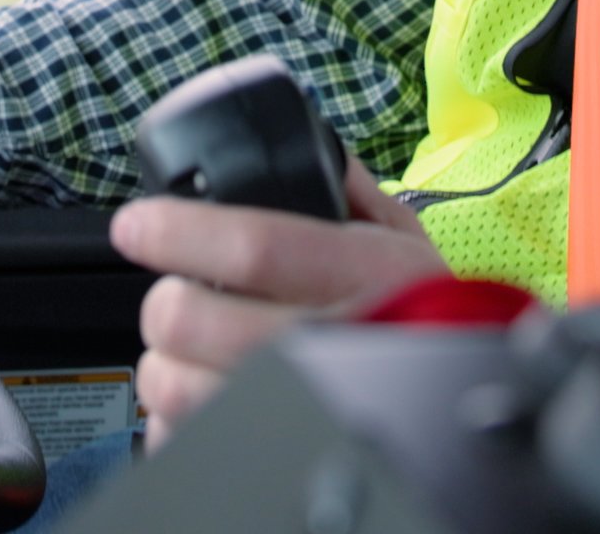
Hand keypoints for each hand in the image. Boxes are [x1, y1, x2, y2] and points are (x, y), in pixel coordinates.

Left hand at [110, 163, 445, 448]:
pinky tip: (206, 400)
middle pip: (193, 318)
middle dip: (167, 302)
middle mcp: (325, 343)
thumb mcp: (403, 238)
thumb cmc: (426, 314)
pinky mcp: (271, 453)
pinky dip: (178, 422)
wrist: (459, 392)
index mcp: (359, 276)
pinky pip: (183, 441)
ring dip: (167, 365)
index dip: (180, 232)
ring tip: (191, 353)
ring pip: (175, 386)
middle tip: (177, 296)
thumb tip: (305, 146)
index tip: (139, 224)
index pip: (253, 245)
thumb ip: (350, 187)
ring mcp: (294, 409)